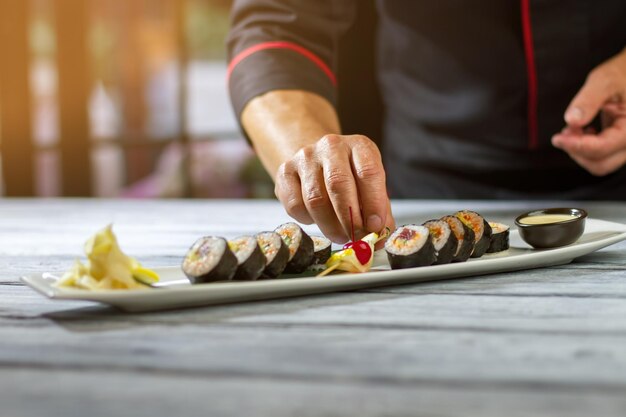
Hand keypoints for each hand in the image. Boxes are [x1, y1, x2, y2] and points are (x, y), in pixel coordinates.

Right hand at [274, 134, 394, 243]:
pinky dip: (308, 220)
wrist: (316, 160)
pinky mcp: (284, 171)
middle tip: (356, 237)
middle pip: (339, 184)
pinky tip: (317, 220)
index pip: (368, 171)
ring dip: (330, 225)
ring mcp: (305, 157)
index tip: (375, 226)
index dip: (374, 202)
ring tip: (340, 235)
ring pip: (316, 199)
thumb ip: (379, 211)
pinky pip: (295, 205)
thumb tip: (379, 239)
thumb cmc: (349, 177)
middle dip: (350, 218)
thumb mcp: (369, 186)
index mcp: (359, 145)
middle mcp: (331, 146)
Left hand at [552, 48, 625, 175]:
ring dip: (580, 150)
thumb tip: (572, 121)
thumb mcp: (605, 80)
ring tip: (573, 129)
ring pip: (600, 163)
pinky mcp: (621, 144)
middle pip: (600, 164)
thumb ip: (589, 100)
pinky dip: (587, 147)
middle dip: (577, 151)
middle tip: (563, 134)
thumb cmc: (624, 73)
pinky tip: (583, 131)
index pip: (601, 148)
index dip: (575, 145)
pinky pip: (603, 156)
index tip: (556, 138)